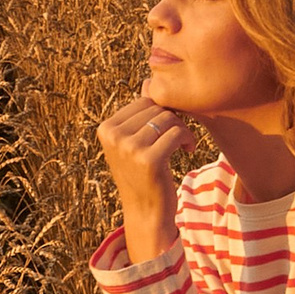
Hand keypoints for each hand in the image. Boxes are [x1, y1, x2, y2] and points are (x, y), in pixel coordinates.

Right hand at [99, 93, 190, 262]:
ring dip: (182, 130)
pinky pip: (177, 132)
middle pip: (156, 108)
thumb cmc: (144, 175)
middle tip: (179, 138)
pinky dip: (188, 139)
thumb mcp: (137, 142)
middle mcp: (113, 136)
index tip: (167, 130)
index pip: (143, 102)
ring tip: (183, 144)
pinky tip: (188, 150)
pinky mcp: (148, 160)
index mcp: (106, 128)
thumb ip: (142, 113)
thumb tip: (148, 80)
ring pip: (168, 118)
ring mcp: (129, 148)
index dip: (161, 112)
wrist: (146, 213)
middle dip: (173, 120)